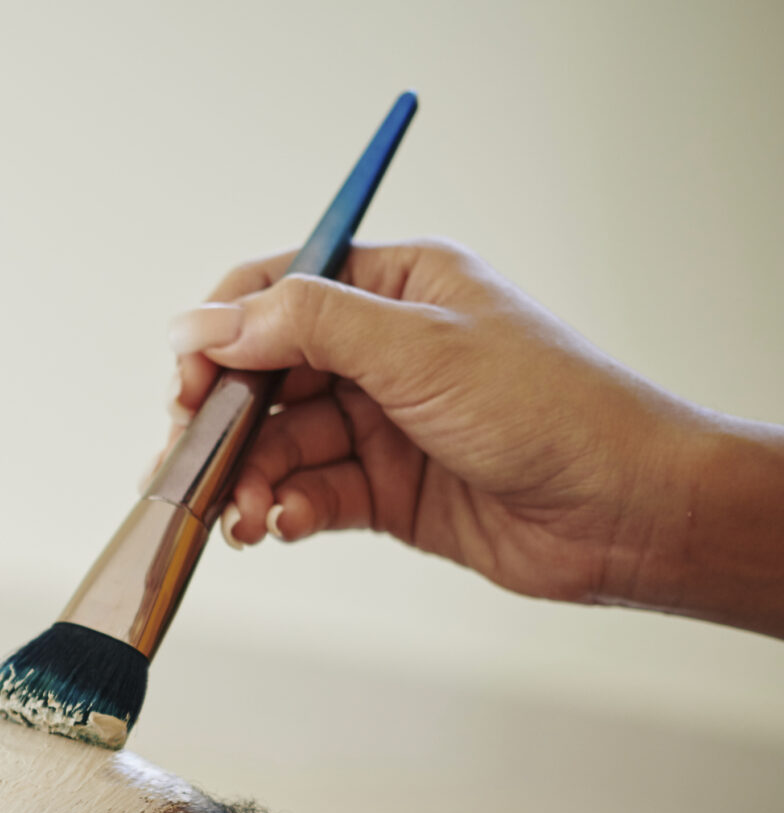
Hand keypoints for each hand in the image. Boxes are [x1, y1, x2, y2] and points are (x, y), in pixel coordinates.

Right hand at [167, 239, 723, 616]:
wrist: (626, 511)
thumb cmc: (554, 411)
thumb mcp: (419, 349)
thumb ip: (306, 327)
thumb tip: (205, 322)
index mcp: (396, 287)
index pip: (277, 289)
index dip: (220, 332)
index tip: (185, 379)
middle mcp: (382, 350)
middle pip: (261, 375)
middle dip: (221, 422)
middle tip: (192, 460)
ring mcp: (380, 422)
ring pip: (274, 444)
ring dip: (246, 479)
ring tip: (244, 516)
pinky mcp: (383, 489)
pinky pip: (304, 492)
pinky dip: (282, 510)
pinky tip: (282, 525)